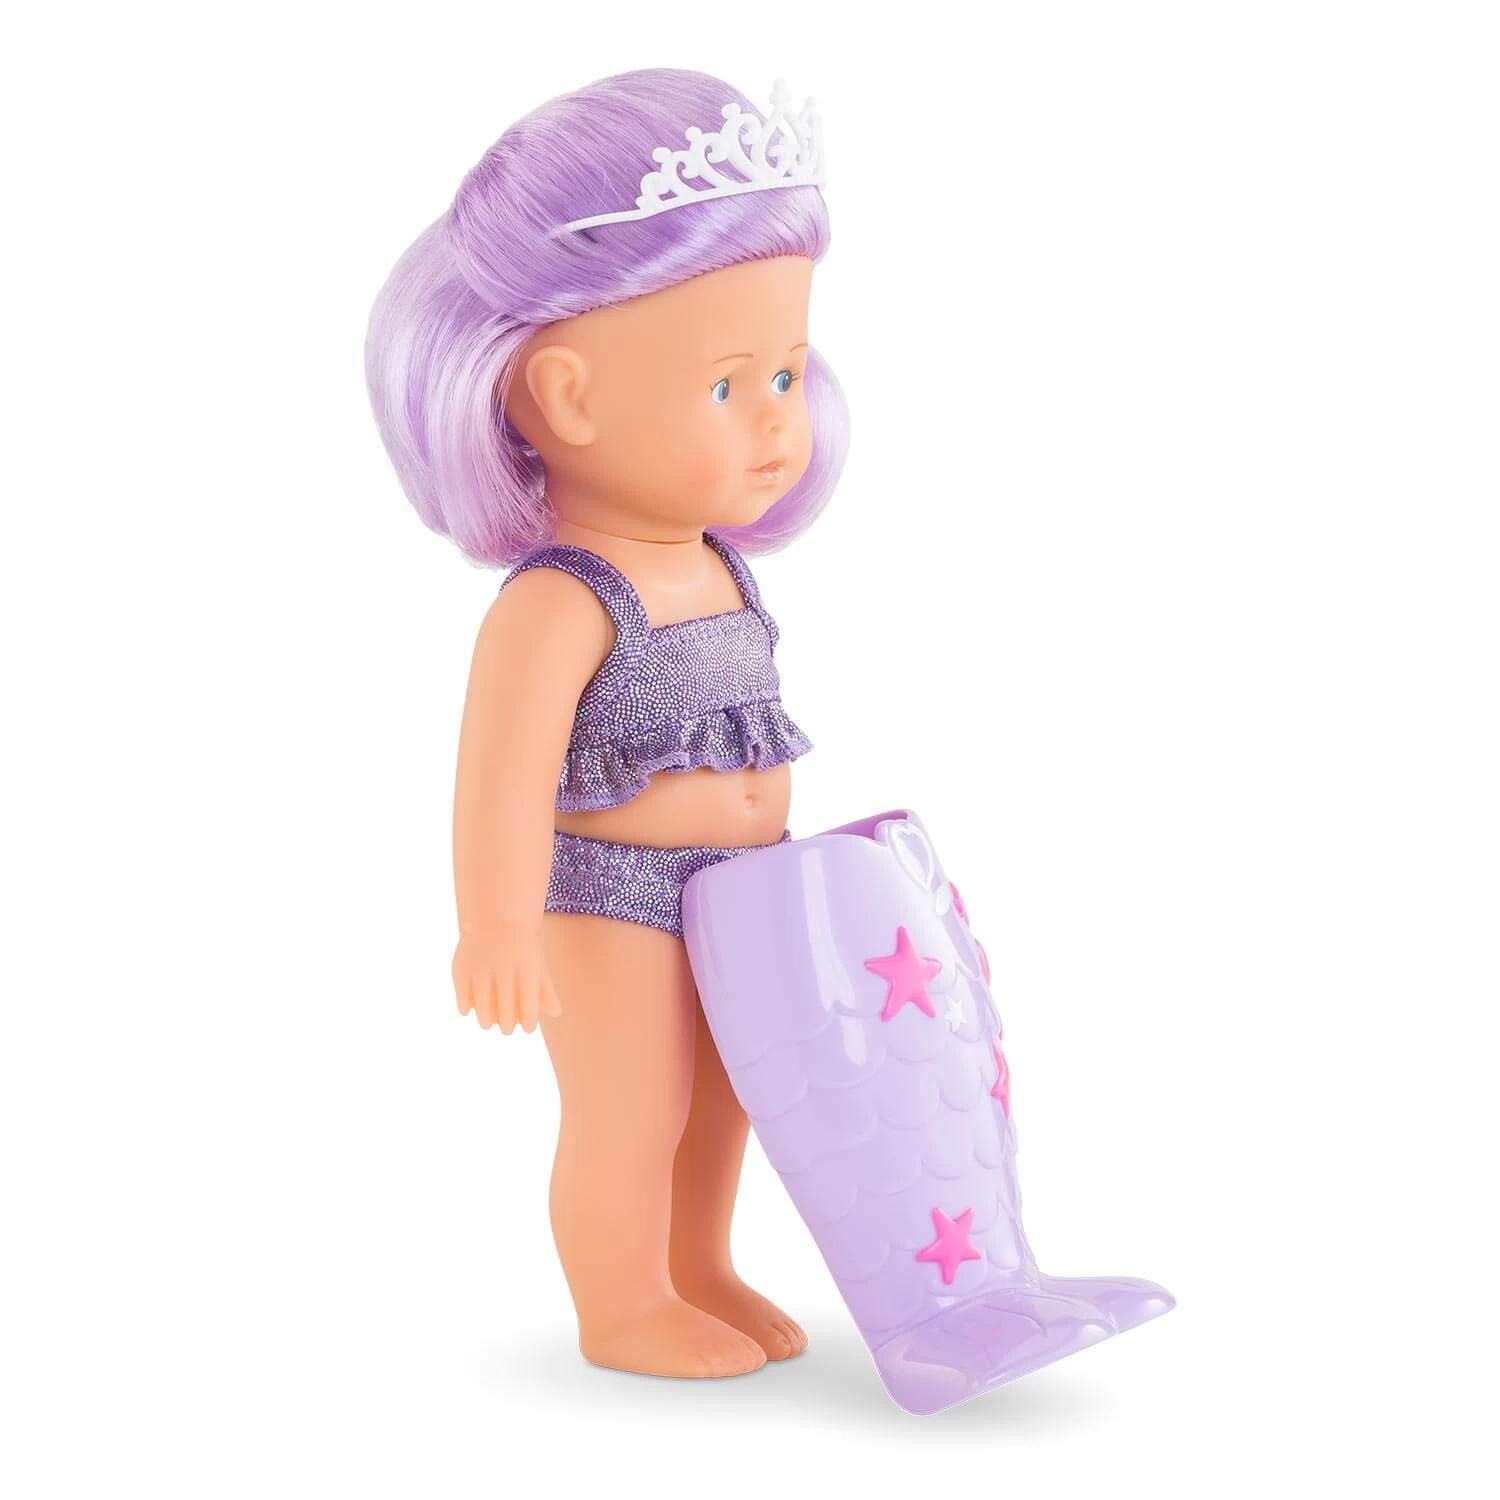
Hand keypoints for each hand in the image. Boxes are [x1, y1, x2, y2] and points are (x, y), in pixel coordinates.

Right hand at [451, 919, 560, 1033]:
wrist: (497, 914)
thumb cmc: (523, 944)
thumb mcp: (538, 962)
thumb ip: (546, 988)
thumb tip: (556, 1013)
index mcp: (527, 969)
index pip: (528, 1009)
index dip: (528, 1023)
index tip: (527, 1027)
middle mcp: (503, 969)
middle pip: (505, 1013)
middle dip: (507, 1026)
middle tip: (507, 1029)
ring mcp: (480, 967)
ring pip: (482, 1009)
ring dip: (486, 1020)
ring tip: (489, 1023)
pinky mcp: (461, 967)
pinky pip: (463, 997)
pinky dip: (466, 1006)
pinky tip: (470, 1009)